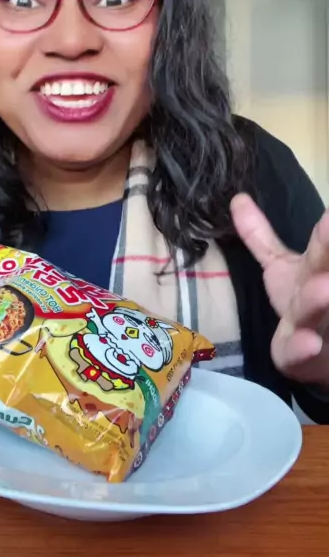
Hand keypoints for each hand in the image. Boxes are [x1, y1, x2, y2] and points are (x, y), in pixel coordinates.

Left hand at [231, 194, 328, 386]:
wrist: (320, 358)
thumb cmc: (303, 306)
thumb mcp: (283, 268)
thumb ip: (260, 238)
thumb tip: (237, 198)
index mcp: (316, 267)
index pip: (323, 243)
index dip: (327, 230)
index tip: (328, 215)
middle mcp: (320, 289)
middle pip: (324, 268)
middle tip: (328, 234)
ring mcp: (317, 323)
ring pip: (318, 310)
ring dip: (319, 301)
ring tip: (323, 288)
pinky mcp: (305, 358)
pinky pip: (301, 354)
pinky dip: (304, 349)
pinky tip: (309, 344)